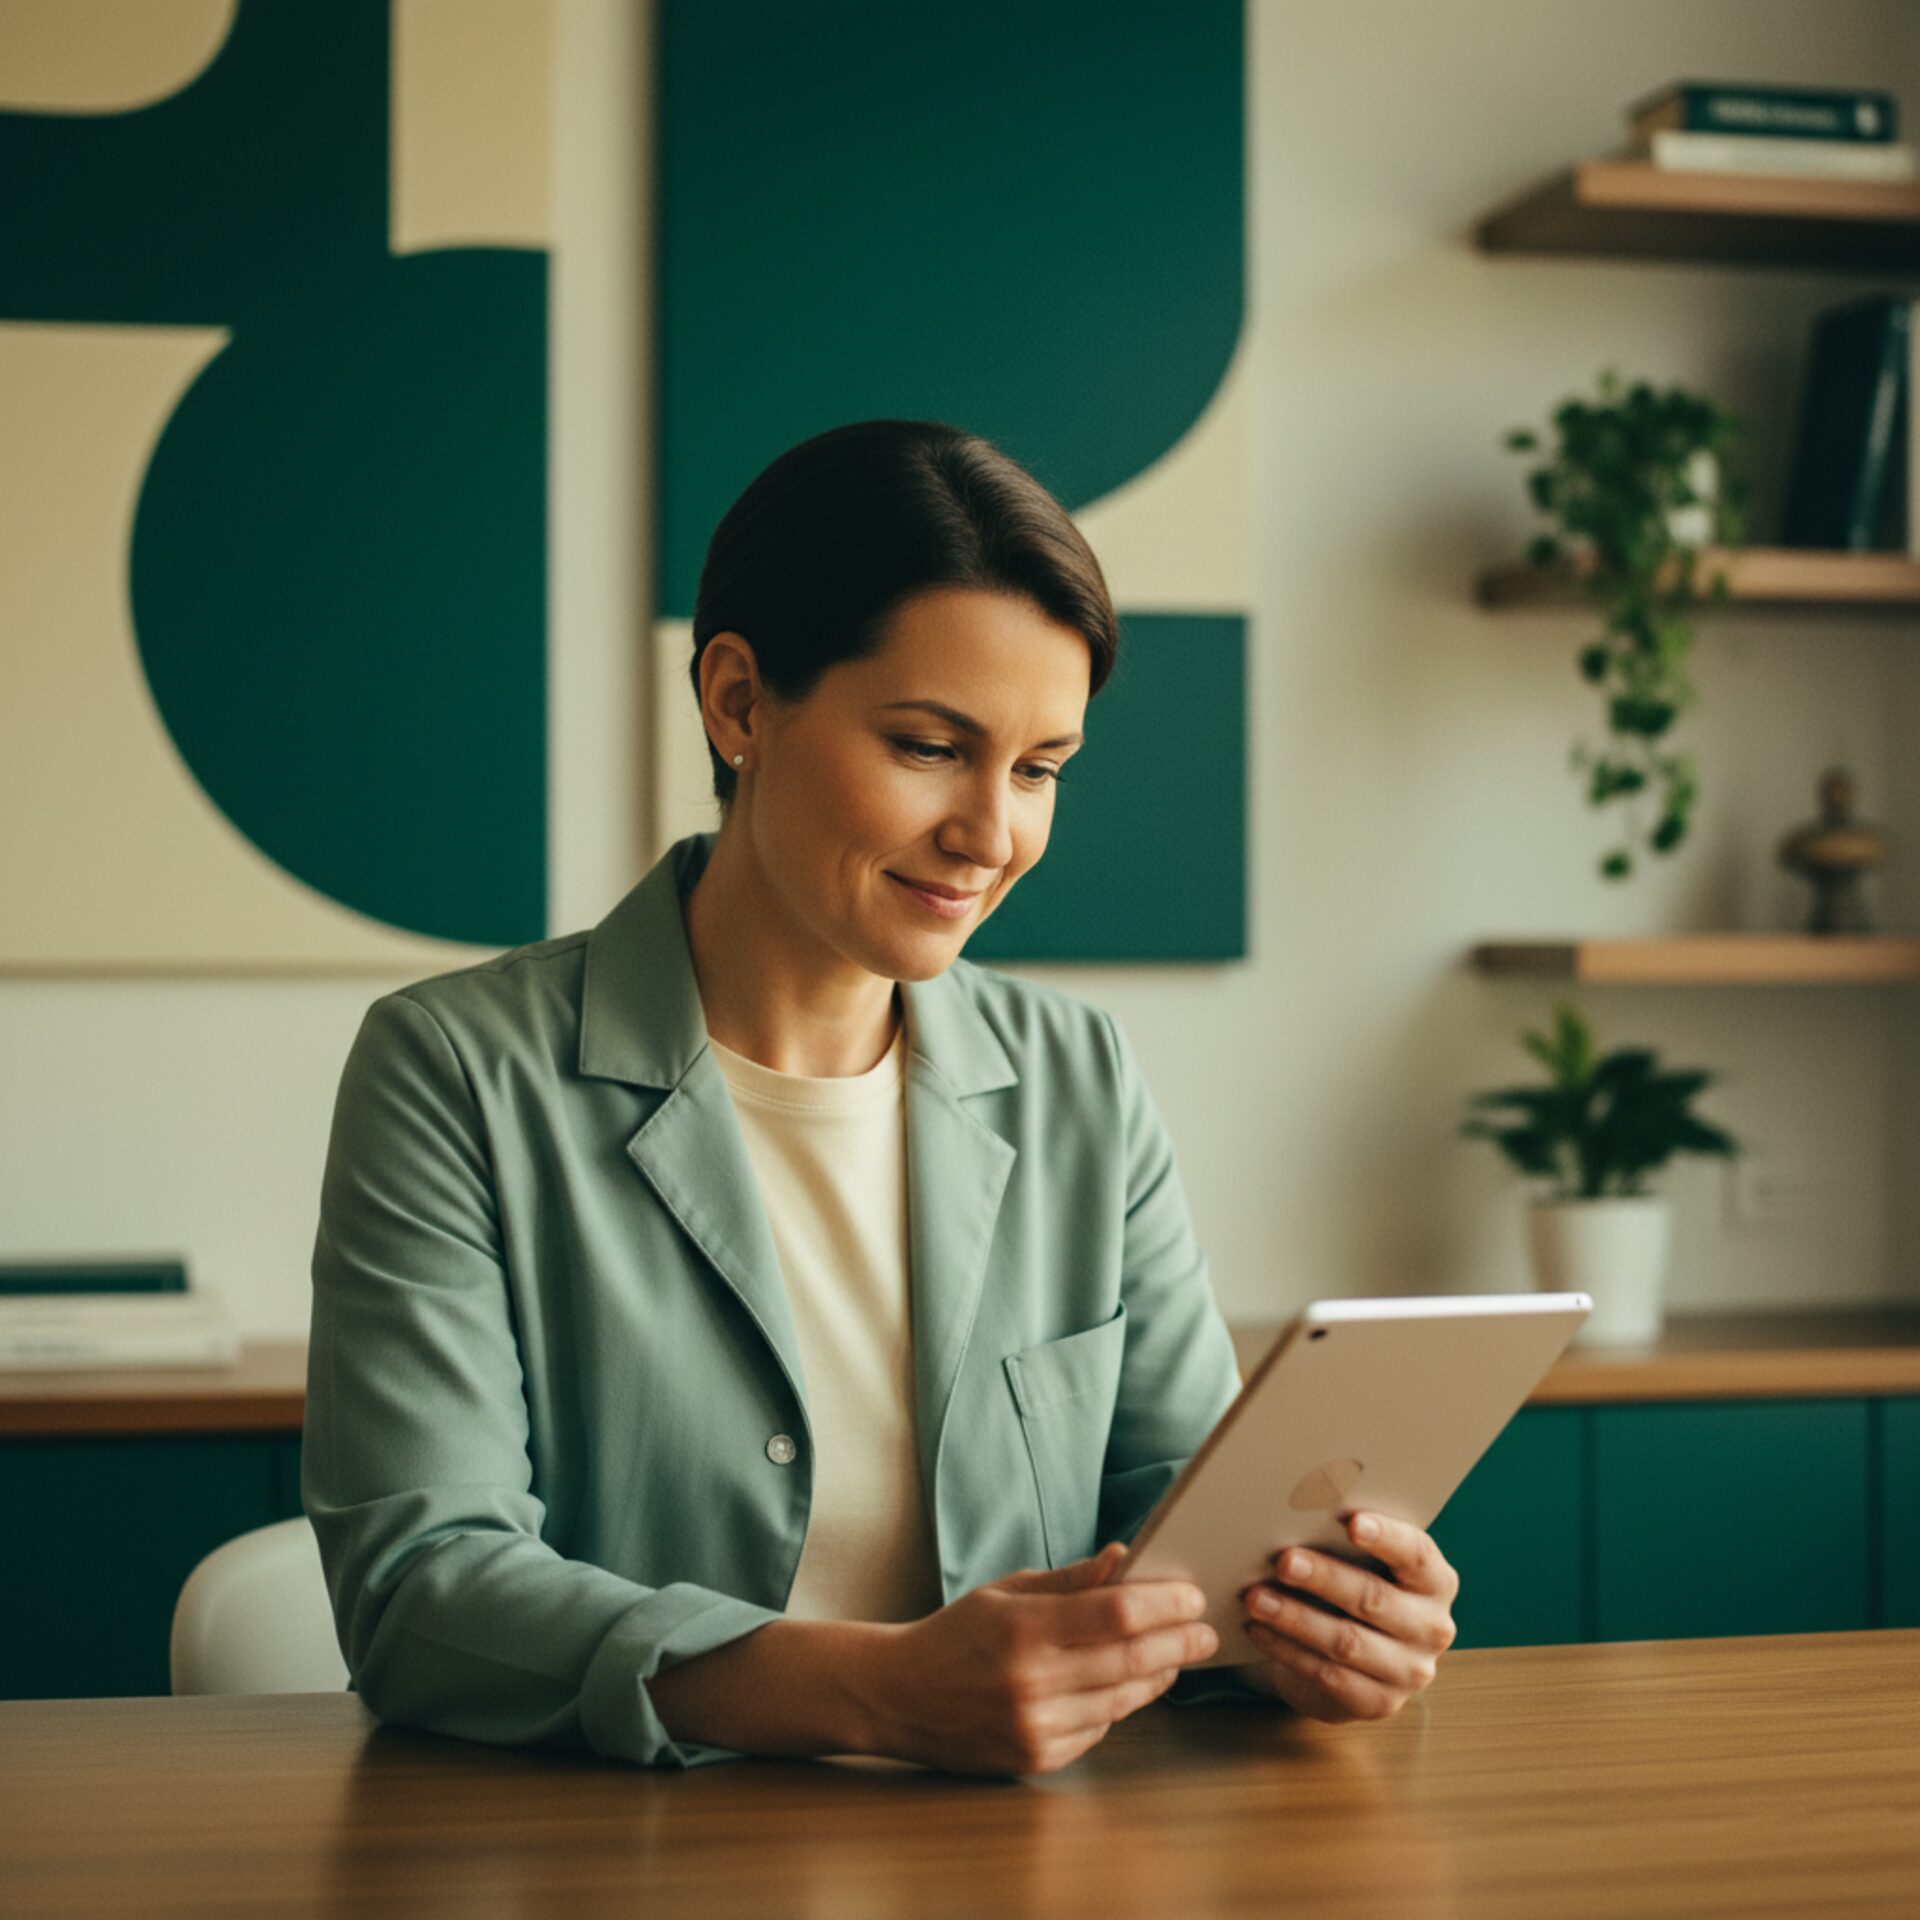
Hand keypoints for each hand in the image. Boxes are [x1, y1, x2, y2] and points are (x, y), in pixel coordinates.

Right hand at [866, 1541, 1218, 1776]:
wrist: (898, 1696)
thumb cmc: (956, 1634)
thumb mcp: (1006, 1591)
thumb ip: (1070, 1580)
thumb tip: (1125, 1559)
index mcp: (1024, 1628)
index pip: (1116, 1613)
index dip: (1164, 1604)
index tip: (1192, 1595)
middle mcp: (1033, 1682)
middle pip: (1131, 1660)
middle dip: (1178, 1642)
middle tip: (1205, 1630)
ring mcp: (1036, 1726)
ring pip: (1123, 1700)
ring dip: (1158, 1675)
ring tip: (1177, 1655)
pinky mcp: (1037, 1759)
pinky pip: (1099, 1729)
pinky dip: (1119, 1704)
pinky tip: (1127, 1685)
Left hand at [1236, 1510, 1458, 1722]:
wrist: (1362, 1660)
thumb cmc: (1359, 1585)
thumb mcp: (1366, 1562)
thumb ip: (1349, 1542)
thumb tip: (1297, 1510)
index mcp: (1435, 1581)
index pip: (1416, 1555)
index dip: (1386, 1537)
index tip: (1351, 1522)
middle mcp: (1433, 1627)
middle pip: (1374, 1599)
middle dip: (1324, 1578)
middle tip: (1283, 1561)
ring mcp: (1410, 1671)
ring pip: (1346, 1641)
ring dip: (1295, 1618)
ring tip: (1255, 1598)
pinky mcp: (1380, 1702)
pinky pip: (1328, 1675)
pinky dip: (1287, 1650)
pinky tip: (1258, 1629)